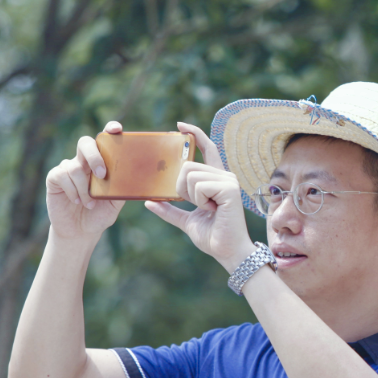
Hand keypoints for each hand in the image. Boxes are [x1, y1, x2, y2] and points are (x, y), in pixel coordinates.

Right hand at [45, 121, 123, 239]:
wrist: (80, 231)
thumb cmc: (100, 214)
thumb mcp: (115, 202)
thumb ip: (122, 188)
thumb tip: (137, 179)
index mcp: (101, 163)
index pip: (104, 140)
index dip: (109, 130)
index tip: (116, 129)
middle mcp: (84, 161)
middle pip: (86, 143)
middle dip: (94, 156)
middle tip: (102, 174)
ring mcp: (68, 168)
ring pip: (74, 166)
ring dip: (84, 188)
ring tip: (89, 204)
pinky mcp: (54, 178)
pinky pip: (62, 175)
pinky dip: (73, 190)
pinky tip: (77, 201)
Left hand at [144, 122, 254, 269]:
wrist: (227, 252)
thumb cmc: (213, 237)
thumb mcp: (186, 221)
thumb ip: (170, 210)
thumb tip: (149, 202)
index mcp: (216, 179)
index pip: (207, 148)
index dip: (194, 134)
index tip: (180, 125)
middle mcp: (224, 175)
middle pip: (188, 166)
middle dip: (182, 188)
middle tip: (197, 205)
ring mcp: (228, 180)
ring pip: (191, 175)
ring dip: (191, 196)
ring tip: (207, 209)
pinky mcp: (229, 188)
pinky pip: (199, 186)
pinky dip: (199, 200)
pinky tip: (212, 210)